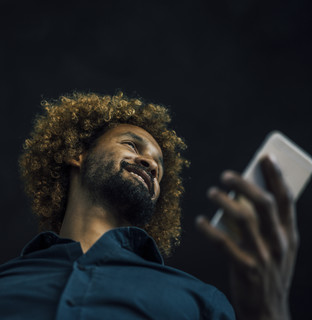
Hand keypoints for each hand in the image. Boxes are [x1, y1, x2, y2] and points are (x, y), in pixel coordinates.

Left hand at [196, 156, 298, 319]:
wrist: (268, 311)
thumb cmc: (269, 273)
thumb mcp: (278, 249)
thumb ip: (267, 225)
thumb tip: (243, 196)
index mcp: (289, 235)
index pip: (285, 199)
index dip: (277, 176)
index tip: (267, 157)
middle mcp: (279, 243)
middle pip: (263, 203)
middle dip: (245, 183)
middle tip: (226, 175)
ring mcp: (263, 256)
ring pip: (244, 219)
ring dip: (225, 201)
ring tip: (212, 192)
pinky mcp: (245, 268)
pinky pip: (224, 243)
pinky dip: (209, 230)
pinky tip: (200, 221)